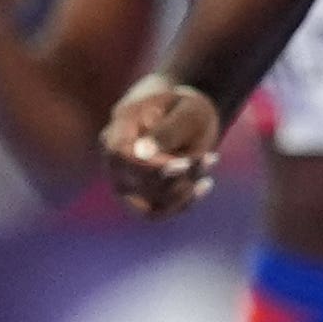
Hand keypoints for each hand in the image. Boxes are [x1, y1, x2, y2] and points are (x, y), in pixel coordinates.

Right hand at [100, 75, 221, 219]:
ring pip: (145, 207)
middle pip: (133, 184)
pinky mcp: (138, 198)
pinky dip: (183, 203)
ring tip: (208, 164)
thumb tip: (143, 152)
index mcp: (119, 128)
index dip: (149, 167)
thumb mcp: (187, 111)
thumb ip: (168, 130)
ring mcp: (123, 182)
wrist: (181, 116)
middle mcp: (113, 159)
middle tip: (209, 158)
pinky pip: (156, 213)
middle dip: (176, 180)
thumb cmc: (185, 108)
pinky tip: (204, 184)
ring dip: (183, 193)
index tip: (185, 164)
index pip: (120, 155)